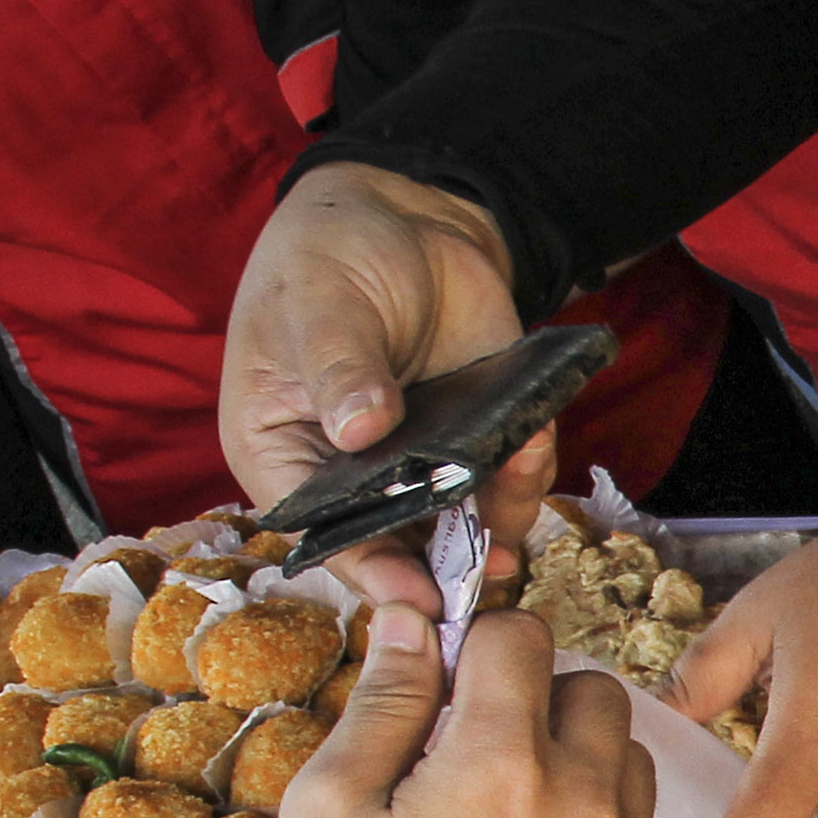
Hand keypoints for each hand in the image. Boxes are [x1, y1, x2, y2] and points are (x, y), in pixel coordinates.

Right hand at [220, 163, 541, 608]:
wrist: (402, 221)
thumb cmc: (325, 258)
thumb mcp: (317, 304)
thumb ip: (338, 365)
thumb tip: (360, 428)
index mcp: (283, 456)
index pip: (324, 536)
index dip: (370, 571)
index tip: (415, 596)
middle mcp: (353, 481)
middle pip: (402, 550)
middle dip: (450, 567)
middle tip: (489, 568)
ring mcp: (423, 469)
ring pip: (467, 526)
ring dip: (502, 518)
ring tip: (519, 468)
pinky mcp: (480, 446)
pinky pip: (510, 479)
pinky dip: (528, 471)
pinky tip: (534, 437)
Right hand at [278, 608, 686, 817]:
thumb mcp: (328, 812)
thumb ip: (382, 704)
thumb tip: (412, 622)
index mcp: (499, 760)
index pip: (518, 635)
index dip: (470, 645)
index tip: (438, 686)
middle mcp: (584, 796)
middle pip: (588, 685)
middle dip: (532, 695)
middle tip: (469, 748)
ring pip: (628, 752)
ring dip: (578, 754)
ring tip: (509, 805)